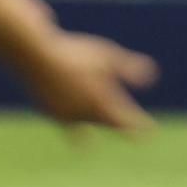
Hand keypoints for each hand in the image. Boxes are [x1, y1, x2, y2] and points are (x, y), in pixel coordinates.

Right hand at [25, 31, 157, 132]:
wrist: (35, 57)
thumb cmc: (75, 55)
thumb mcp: (107, 57)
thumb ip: (129, 68)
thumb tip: (152, 75)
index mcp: (103, 104)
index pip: (126, 122)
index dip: (139, 127)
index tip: (150, 132)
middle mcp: (85, 115)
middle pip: (107, 123)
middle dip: (118, 123)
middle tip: (128, 125)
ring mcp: (65, 116)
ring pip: (85, 126)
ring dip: (94, 123)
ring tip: (99, 124)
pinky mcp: (49, 112)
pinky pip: (67, 122)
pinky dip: (74, 119)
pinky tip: (75, 113)